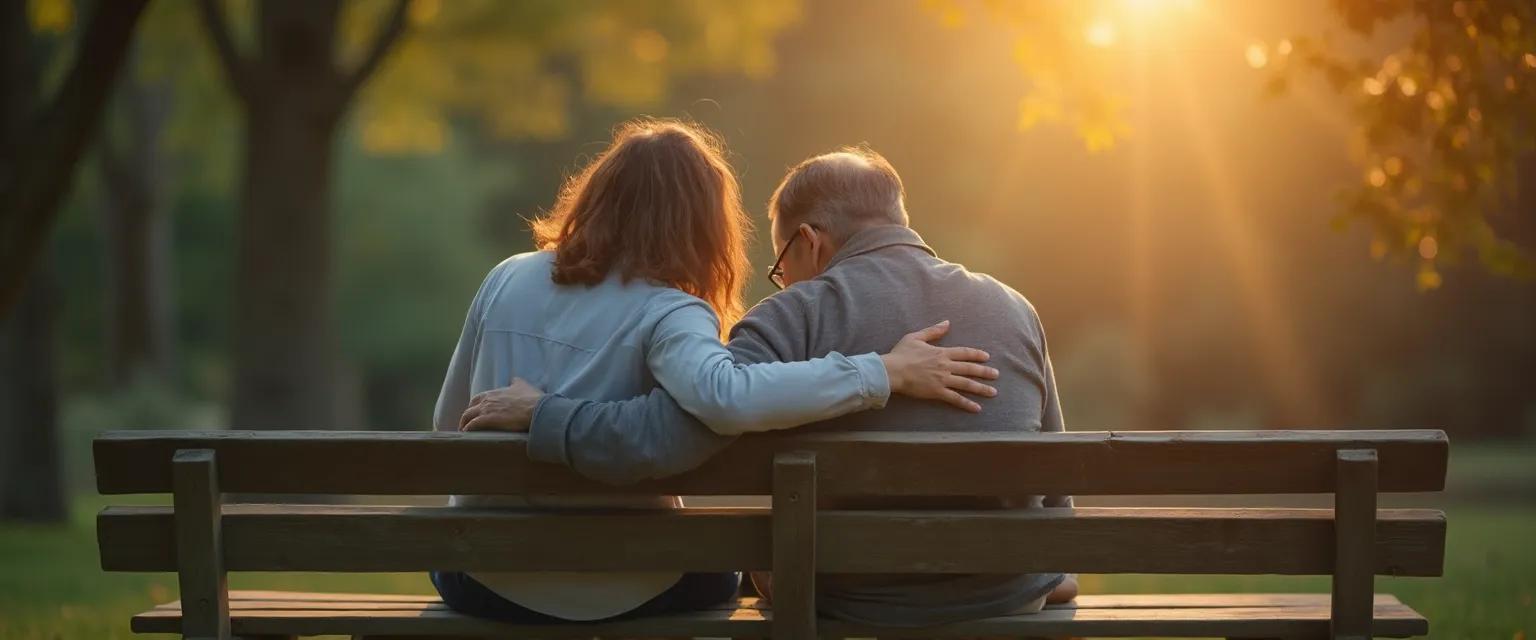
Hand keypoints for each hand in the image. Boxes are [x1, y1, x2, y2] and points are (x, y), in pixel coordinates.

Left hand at [459, 378, 544, 431]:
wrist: (536, 409)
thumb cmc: (532, 399)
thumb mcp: (524, 386)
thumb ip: (517, 382)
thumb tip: (514, 379)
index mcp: (495, 392)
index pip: (478, 399)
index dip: (475, 407)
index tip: (475, 413)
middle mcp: (487, 399)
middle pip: (469, 408)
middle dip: (467, 416)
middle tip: (467, 425)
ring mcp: (486, 409)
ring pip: (467, 417)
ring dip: (464, 424)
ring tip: (464, 433)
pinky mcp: (487, 420)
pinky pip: (471, 425)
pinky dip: (467, 429)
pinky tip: (466, 435)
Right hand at [880, 320, 998, 412]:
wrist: (892, 370)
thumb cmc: (901, 354)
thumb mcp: (916, 337)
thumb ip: (933, 331)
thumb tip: (947, 322)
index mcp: (942, 352)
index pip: (965, 353)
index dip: (977, 355)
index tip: (987, 357)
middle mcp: (946, 366)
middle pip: (970, 369)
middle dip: (985, 372)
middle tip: (996, 375)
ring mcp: (943, 380)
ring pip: (967, 384)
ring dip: (981, 388)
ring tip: (993, 392)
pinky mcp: (937, 392)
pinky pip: (955, 398)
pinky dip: (967, 403)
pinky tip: (977, 408)